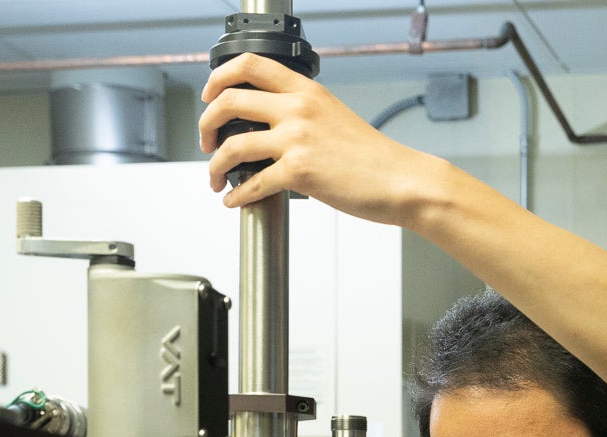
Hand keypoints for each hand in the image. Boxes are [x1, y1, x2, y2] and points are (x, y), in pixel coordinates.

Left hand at [198, 53, 445, 221]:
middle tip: (206, 141)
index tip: (210, 95)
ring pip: (232, 145)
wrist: (401, 180)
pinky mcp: (299, 172)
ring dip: (214, 165)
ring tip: (216, 179)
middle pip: (228, 101)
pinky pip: (253, 183)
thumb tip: (270, 129)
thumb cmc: (374, 157)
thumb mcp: (334, 116)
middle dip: (206, 124)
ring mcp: (297, 139)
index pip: (250, 65)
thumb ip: (302, 114)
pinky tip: (235, 201)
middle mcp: (297, 109)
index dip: (219, 78)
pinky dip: (237, 196)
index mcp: (306, 90)